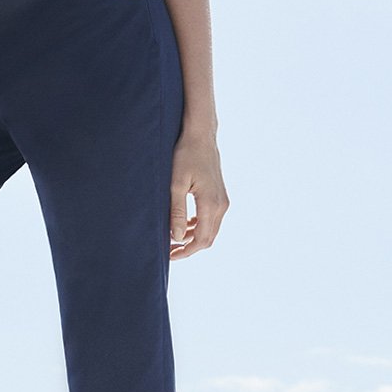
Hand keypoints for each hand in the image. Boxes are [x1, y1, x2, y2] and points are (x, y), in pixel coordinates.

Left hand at [169, 127, 227, 258]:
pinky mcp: (220, 196)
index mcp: (211, 204)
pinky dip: (197, 226)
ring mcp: (223, 200)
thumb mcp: (175, 184)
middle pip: (208, 238)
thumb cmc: (185, 155)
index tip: (169, 255)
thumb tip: (176, 237)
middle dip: (189, 248)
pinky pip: (211, 219)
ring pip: (210, 230)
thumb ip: (176, 211)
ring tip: (172, 240)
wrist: (201, 136)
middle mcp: (221, 205)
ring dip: (193, 238)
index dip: (186, 251)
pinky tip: (182, 225)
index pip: (201, 239)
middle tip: (169, 251)